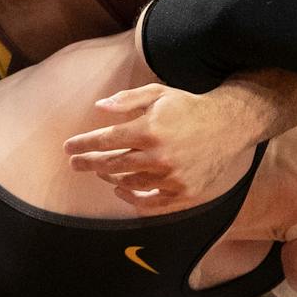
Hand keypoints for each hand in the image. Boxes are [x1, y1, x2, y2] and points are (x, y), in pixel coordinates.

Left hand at [65, 81, 271, 211]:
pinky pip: (150, 203)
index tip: (68, 148)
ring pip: (129, 184)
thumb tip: (99, 107)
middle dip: (88, 163)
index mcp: (150, 129)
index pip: (106, 140)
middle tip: (74, 164)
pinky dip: (132, 199)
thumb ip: (128, 100)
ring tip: (101, 171)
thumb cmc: (188, 107)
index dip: (83, 144)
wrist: (228, 125)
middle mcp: (159, 156)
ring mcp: (172, 177)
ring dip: (110, 178)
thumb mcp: (159, 93)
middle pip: (112, 165)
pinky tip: (121, 190)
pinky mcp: (184, 192)